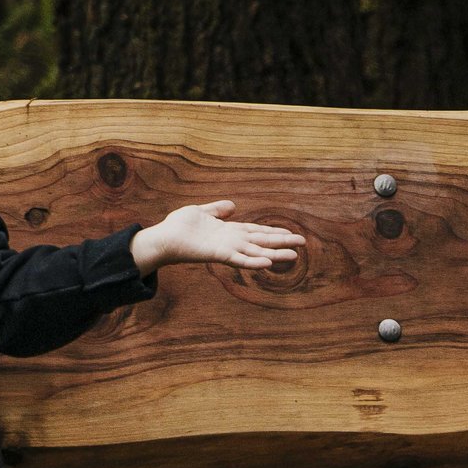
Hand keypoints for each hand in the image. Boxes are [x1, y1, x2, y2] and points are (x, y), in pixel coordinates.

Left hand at [130, 199, 302, 275]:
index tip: (290, 232)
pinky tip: (267, 263)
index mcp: (229, 231)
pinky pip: (239, 259)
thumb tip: (232, 205)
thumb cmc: (179, 227)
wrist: (164, 238)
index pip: (256, 231)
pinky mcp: (219, 254)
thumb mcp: (201, 212)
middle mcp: (232, 241)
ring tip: (294, 255)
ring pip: (256, 252)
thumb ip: (217, 209)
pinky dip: (253, 262)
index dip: (273, 231)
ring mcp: (227, 249)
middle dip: (282, 242)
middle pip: (262, 241)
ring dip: (274, 254)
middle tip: (303, 242)